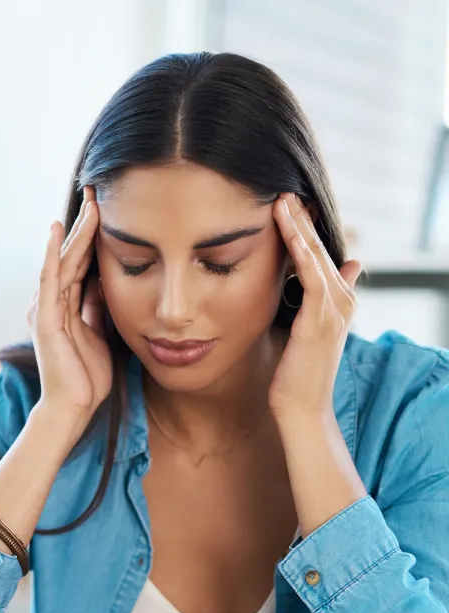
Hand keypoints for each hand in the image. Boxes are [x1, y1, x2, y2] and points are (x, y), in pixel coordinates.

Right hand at [26, 186, 111, 424]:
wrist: (73, 408)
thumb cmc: (86, 377)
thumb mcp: (99, 334)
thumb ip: (97, 308)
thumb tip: (104, 283)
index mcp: (65, 306)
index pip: (81, 263)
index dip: (94, 237)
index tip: (109, 210)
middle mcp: (51, 302)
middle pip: (71, 255)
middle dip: (86, 224)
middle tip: (98, 192)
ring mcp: (46, 309)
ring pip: (63, 260)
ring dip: (76, 231)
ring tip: (89, 202)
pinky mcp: (44, 318)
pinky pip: (49, 278)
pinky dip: (52, 253)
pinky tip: (58, 229)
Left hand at [268, 192, 362, 419]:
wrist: (301, 409)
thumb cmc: (296, 375)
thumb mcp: (304, 333)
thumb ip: (313, 306)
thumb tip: (332, 277)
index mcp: (335, 302)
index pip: (320, 256)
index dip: (305, 231)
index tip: (286, 207)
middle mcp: (340, 302)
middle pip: (321, 250)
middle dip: (302, 221)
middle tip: (284, 192)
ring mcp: (334, 311)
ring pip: (318, 258)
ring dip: (301, 229)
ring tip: (284, 201)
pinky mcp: (320, 322)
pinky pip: (314, 279)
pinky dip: (303, 255)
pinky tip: (291, 235)